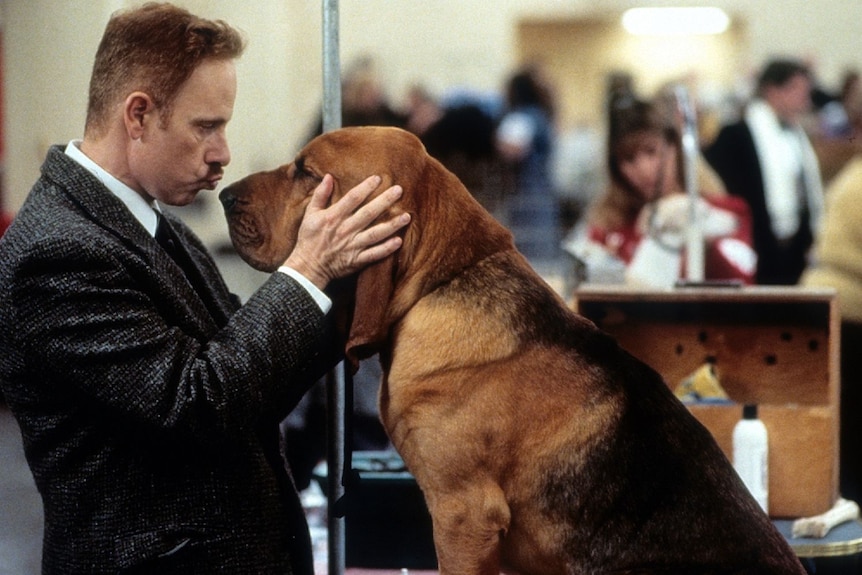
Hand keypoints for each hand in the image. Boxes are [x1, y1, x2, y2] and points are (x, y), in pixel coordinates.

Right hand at [284, 174, 410, 289]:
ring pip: (375, 234)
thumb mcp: (310, 214)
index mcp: (333, 217)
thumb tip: (328, 176)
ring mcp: (352, 246)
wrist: (308, 266)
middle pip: (368, 213)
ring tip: (407, 216)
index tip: (379, 178)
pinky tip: (399, 241)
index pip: (352, 198)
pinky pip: (374, 254)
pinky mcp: (356, 260)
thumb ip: (320, 194)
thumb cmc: (309, 238)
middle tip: (399, 190)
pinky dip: (386, 249)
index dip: (366, 187)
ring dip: (392, 225)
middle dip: (384, 201)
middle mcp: (345, 230)